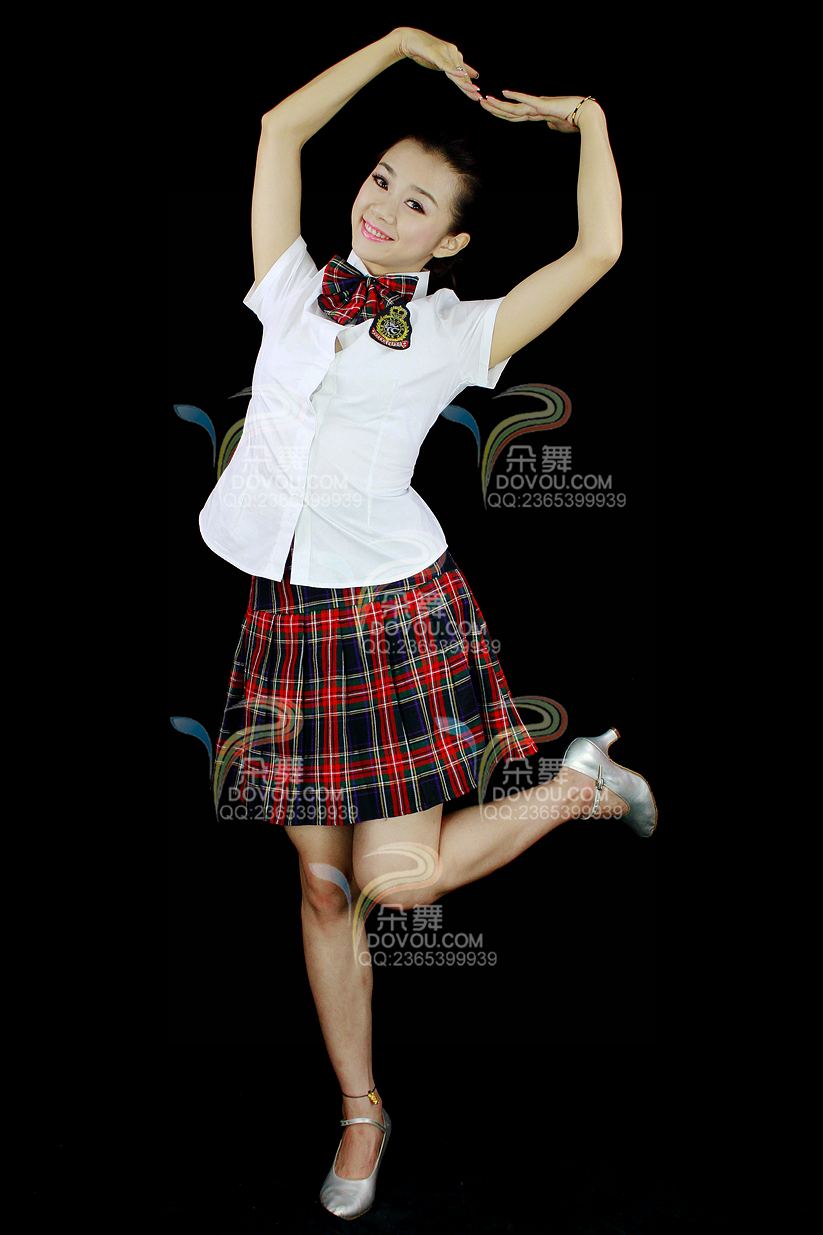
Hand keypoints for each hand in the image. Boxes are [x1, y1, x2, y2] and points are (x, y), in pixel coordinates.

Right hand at [397, 27, 480, 101]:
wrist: (409, 39)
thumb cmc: (425, 52)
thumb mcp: (442, 63)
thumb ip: (456, 69)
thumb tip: (472, 75)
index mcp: (454, 55)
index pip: (464, 73)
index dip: (470, 85)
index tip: (478, 96)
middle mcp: (452, 52)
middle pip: (461, 73)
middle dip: (469, 86)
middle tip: (477, 97)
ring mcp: (444, 52)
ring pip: (455, 70)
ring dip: (463, 81)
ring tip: (471, 90)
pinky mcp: (435, 53)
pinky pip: (445, 63)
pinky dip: (451, 70)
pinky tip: (458, 75)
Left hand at [479, 91, 597, 131]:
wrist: (586, 115)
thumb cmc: (574, 120)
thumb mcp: (559, 125)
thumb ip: (551, 124)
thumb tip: (547, 125)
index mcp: (536, 114)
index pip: (514, 115)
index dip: (501, 113)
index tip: (489, 110)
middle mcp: (534, 109)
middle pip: (509, 111)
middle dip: (493, 108)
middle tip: (479, 101)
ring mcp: (537, 106)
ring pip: (513, 107)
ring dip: (498, 105)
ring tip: (485, 100)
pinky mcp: (543, 105)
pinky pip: (526, 100)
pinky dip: (516, 96)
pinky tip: (505, 92)